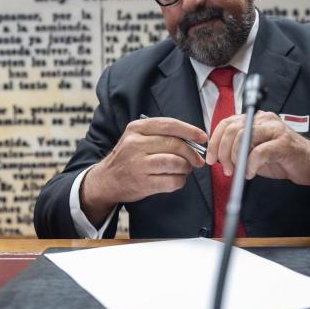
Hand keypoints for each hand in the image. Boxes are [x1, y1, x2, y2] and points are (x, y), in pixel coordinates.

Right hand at [81, 117, 206, 224]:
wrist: (106, 180)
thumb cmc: (129, 157)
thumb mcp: (137, 138)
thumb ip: (161, 135)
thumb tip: (194, 139)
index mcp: (136, 129)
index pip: (169, 125)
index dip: (190, 130)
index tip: (202, 137)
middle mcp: (135, 144)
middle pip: (175, 145)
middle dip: (192, 153)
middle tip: (197, 160)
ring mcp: (138, 164)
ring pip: (175, 162)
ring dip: (186, 167)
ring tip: (185, 169)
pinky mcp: (143, 183)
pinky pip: (171, 181)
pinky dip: (180, 181)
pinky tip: (177, 179)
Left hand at [205, 111, 309, 197]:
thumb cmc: (284, 158)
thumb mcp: (256, 152)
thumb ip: (239, 149)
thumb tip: (218, 157)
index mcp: (256, 119)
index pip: (227, 123)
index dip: (215, 141)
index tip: (211, 158)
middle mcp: (265, 120)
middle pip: (232, 129)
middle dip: (222, 151)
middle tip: (225, 168)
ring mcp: (275, 130)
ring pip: (244, 137)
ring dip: (235, 158)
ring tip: (237, 171)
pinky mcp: (284, 143)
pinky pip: (259, 152)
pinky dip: (250, 165)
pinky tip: (250, 173)